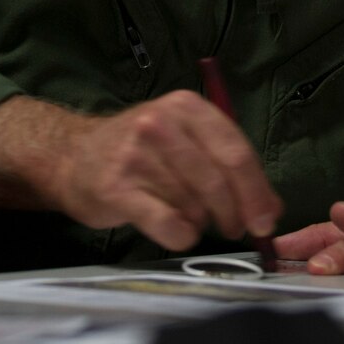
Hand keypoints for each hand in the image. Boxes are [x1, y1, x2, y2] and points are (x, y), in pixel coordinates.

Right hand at [0, 93, 282, 252]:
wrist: (72, 157)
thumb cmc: (139, 151)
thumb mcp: (185, 142)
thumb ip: (228, 166)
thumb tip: (272, 210)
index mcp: (186, 107)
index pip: (235, 151)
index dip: (257, 191)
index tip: (265, 221)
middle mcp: (160, 123)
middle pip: (218, 180)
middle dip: (235, 214)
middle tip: (234, 229)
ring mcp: (136, 155)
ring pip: (194, 205)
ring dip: (201, 223)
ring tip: (191, 219)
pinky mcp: (117, 188)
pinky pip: (167, 223)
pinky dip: (180, 235)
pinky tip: (176, 232)